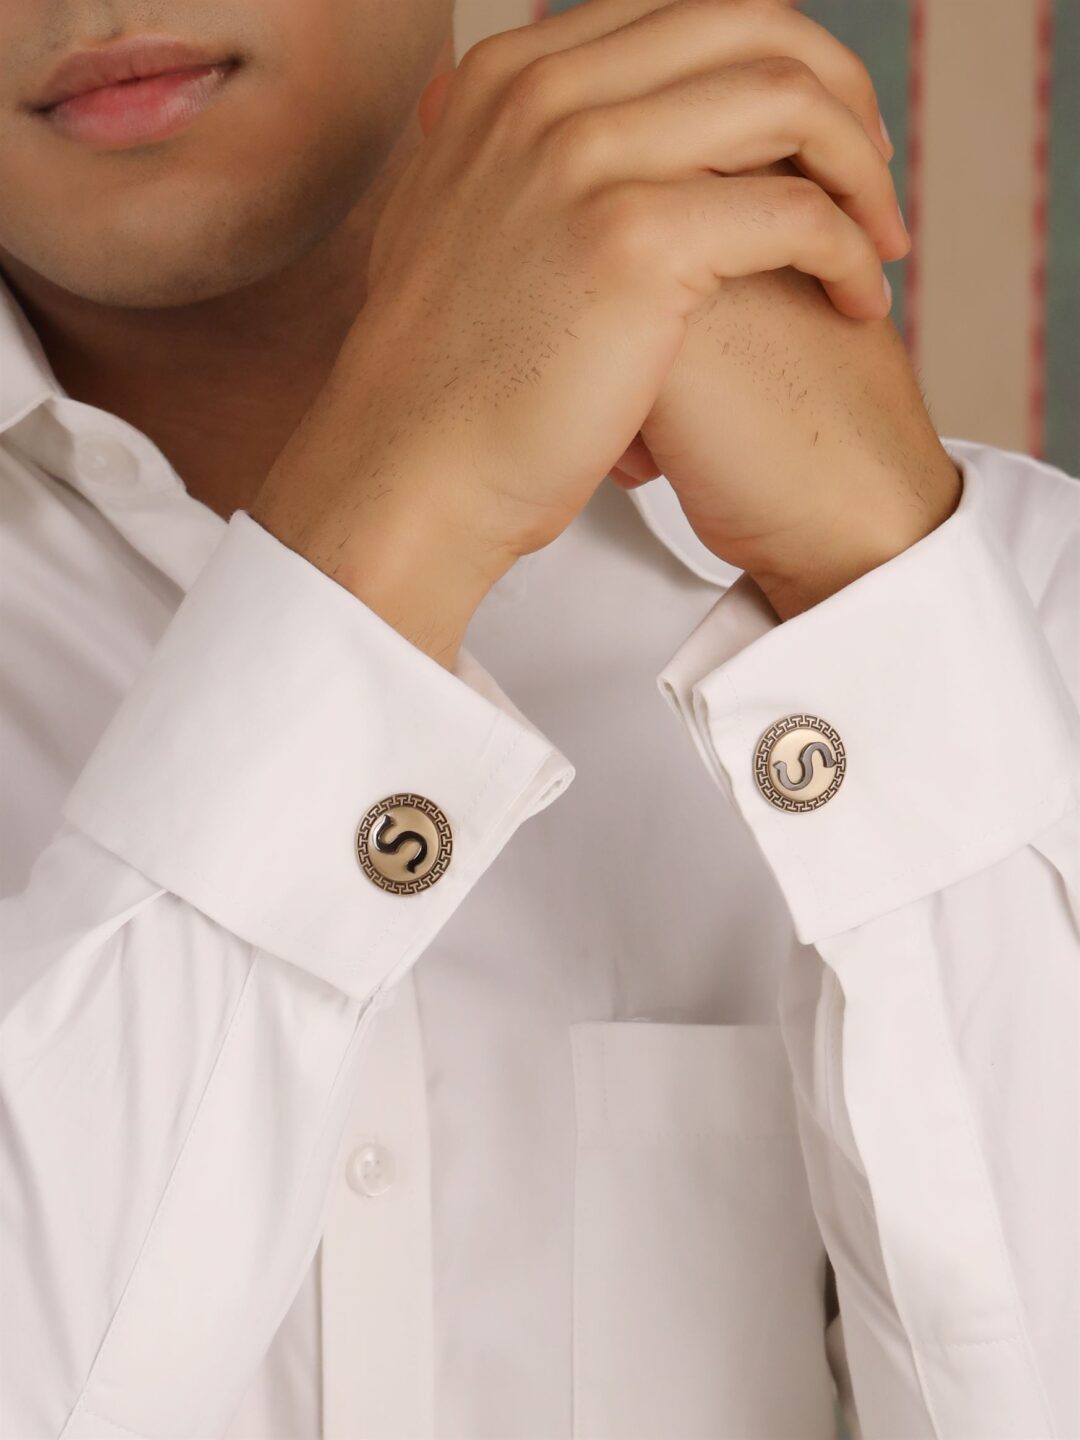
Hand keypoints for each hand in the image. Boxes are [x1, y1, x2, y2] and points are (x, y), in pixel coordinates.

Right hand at [251, 0, 906, 665]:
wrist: (405, 476)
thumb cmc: (447, 387)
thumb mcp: (460, 231)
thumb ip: (515, 162)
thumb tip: (567, 142)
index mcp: (506, 78)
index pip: (685, 15)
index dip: (775, 67)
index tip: (810, 145)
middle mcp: (543, 93)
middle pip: (751, 26)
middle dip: (839, 94)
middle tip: (869, 179)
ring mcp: (585, 157)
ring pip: (791, 100)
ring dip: (860, 169)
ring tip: (879, 242)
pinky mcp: (635, 241)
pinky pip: (798, 210)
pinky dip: (852, 250)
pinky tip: (859, 299)